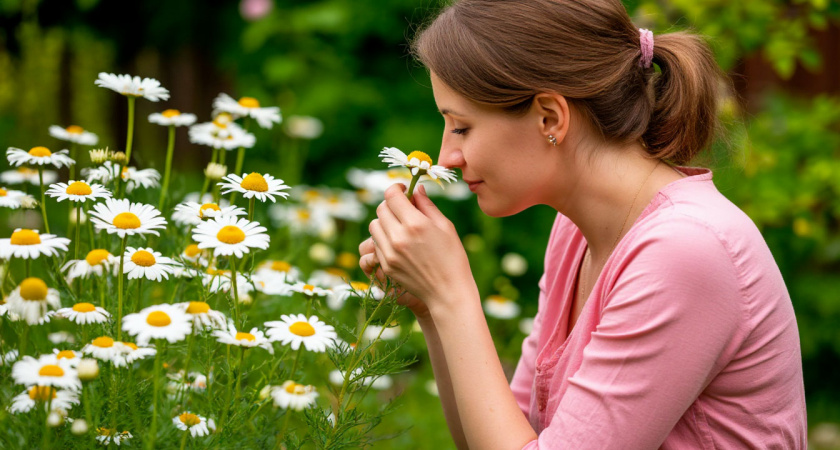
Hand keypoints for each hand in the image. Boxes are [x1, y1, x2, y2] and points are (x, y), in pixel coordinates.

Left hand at [365, 183, 475, 315]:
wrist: (448, 291)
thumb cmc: (452, 257)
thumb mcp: (445, 226)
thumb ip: (427, 205)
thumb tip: (416, 189)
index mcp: (415, 224)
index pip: (392, 195)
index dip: (396, 188)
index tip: (403, 190)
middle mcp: (398, 237)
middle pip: (380, 209)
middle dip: (391, 204)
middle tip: (403, 208)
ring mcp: (389, 253)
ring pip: (374, 225)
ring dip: (384, 221)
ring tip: (399, 226)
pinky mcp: (385, 265)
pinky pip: (376, 243)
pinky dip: (384, 238)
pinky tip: (399, 243)